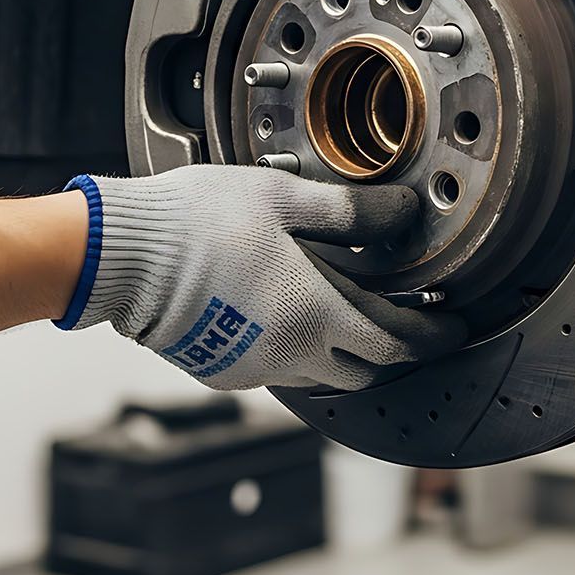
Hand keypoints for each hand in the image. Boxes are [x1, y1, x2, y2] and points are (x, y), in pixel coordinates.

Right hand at [56, 166, 465, 390]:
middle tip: (412, 322)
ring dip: (348, 353)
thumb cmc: (197, 222)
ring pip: (323, 374)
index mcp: (316, 313)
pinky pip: (280, 370)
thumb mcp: (283, 199)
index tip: (452, 325)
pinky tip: (290, 317)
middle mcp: (292, 353)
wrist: (123, 256)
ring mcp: (256, 367)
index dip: (433, 336)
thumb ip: (350, 210)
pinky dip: (301, 351)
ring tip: (351, 314)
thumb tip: (405, 211)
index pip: (397, 342)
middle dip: (398, 350)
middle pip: (367, 370)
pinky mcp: (223, 370)